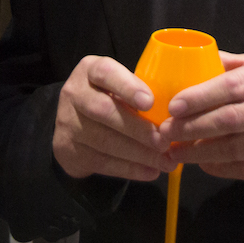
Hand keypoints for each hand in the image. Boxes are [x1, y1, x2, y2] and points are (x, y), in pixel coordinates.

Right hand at [52, 55, 168, 181]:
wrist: (73, 123)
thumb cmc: (108, 97)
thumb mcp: (117, 84)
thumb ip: (136, 90)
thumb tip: (175, 110)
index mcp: (89, 70)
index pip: (105, 73)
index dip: (127, 87)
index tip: (150, 102)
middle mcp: (74, 93)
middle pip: (104, 111)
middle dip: (138, 129)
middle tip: (164, 141)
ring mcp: (68, 123)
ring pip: (104, 140)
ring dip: (138, 154)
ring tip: (165, 161)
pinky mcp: (69, 149)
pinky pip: (102, 162)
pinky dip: (129, 169)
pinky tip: (151, 172)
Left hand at [158, 52, 243, 179]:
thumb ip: (226, 65)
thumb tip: (187, 63)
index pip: (232, 87)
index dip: (201, 97)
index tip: (174, 106)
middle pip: (232, 121)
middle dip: (194, 127)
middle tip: (166, 131)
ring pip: (237, 149)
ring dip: (201, 153)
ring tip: (175, 150)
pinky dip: (219, 168)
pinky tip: (200, 162)